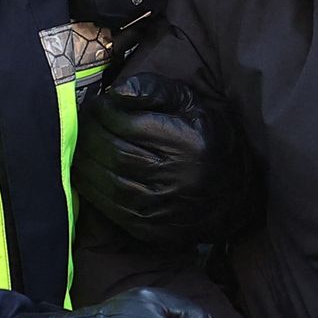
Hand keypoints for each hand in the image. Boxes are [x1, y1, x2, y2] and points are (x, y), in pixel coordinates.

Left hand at [74, 71, 259, 247]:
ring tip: (84, 141)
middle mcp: (172, 177)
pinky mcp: (147, 227)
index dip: (104, 111)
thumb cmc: (211, 141)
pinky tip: (88, 168)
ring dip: (85, 157)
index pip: (127, 123)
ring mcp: (158, 206)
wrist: (234, 196)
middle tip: (86, 120)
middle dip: (90, 132)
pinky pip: (106, 205)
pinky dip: (90, 185)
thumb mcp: (193, 105)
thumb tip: (116, 91)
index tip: (99, 103)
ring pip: (104, 179)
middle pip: (111, 151)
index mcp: (185, 143)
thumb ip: (156, 90)